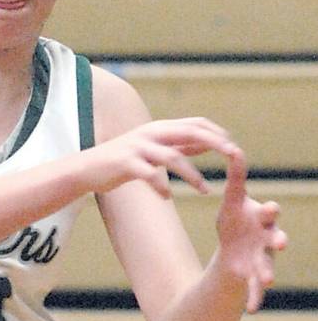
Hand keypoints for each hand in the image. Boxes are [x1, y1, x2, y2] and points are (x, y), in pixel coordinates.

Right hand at [89, 117, 237, 196]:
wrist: (87, 168)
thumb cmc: (122, 160)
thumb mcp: (152, 148)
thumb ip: (177, 145)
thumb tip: (206, 143)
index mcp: (159, 128)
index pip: (195, 123)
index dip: (217, 133)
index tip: (233, 147)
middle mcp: (150, 133)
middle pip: (190, 133)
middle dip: (215, 144)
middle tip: (233, 157)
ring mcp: (138, 148)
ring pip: (173, 157)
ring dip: (192, 175)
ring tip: (205, 190)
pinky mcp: (126, 164)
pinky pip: (150, 176)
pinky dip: (161, 187)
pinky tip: (167, 196)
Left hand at [215, 149, 287, 311]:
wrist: (234, 244)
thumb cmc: (236, 218)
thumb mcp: (232, 200)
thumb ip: (236, 178)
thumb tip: (234, 148)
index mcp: (261, 218)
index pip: (269, 212)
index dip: (269, 210)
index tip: (270, 208)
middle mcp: (267, 238)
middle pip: (275, 239)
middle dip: (278, 240)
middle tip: (280, 242)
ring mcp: (262, 257)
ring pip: (267, 265)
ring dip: (267, 273)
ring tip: (266, 281)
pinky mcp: (252, 275)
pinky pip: (253, 288)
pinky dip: (254, 299)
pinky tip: (252, 310)